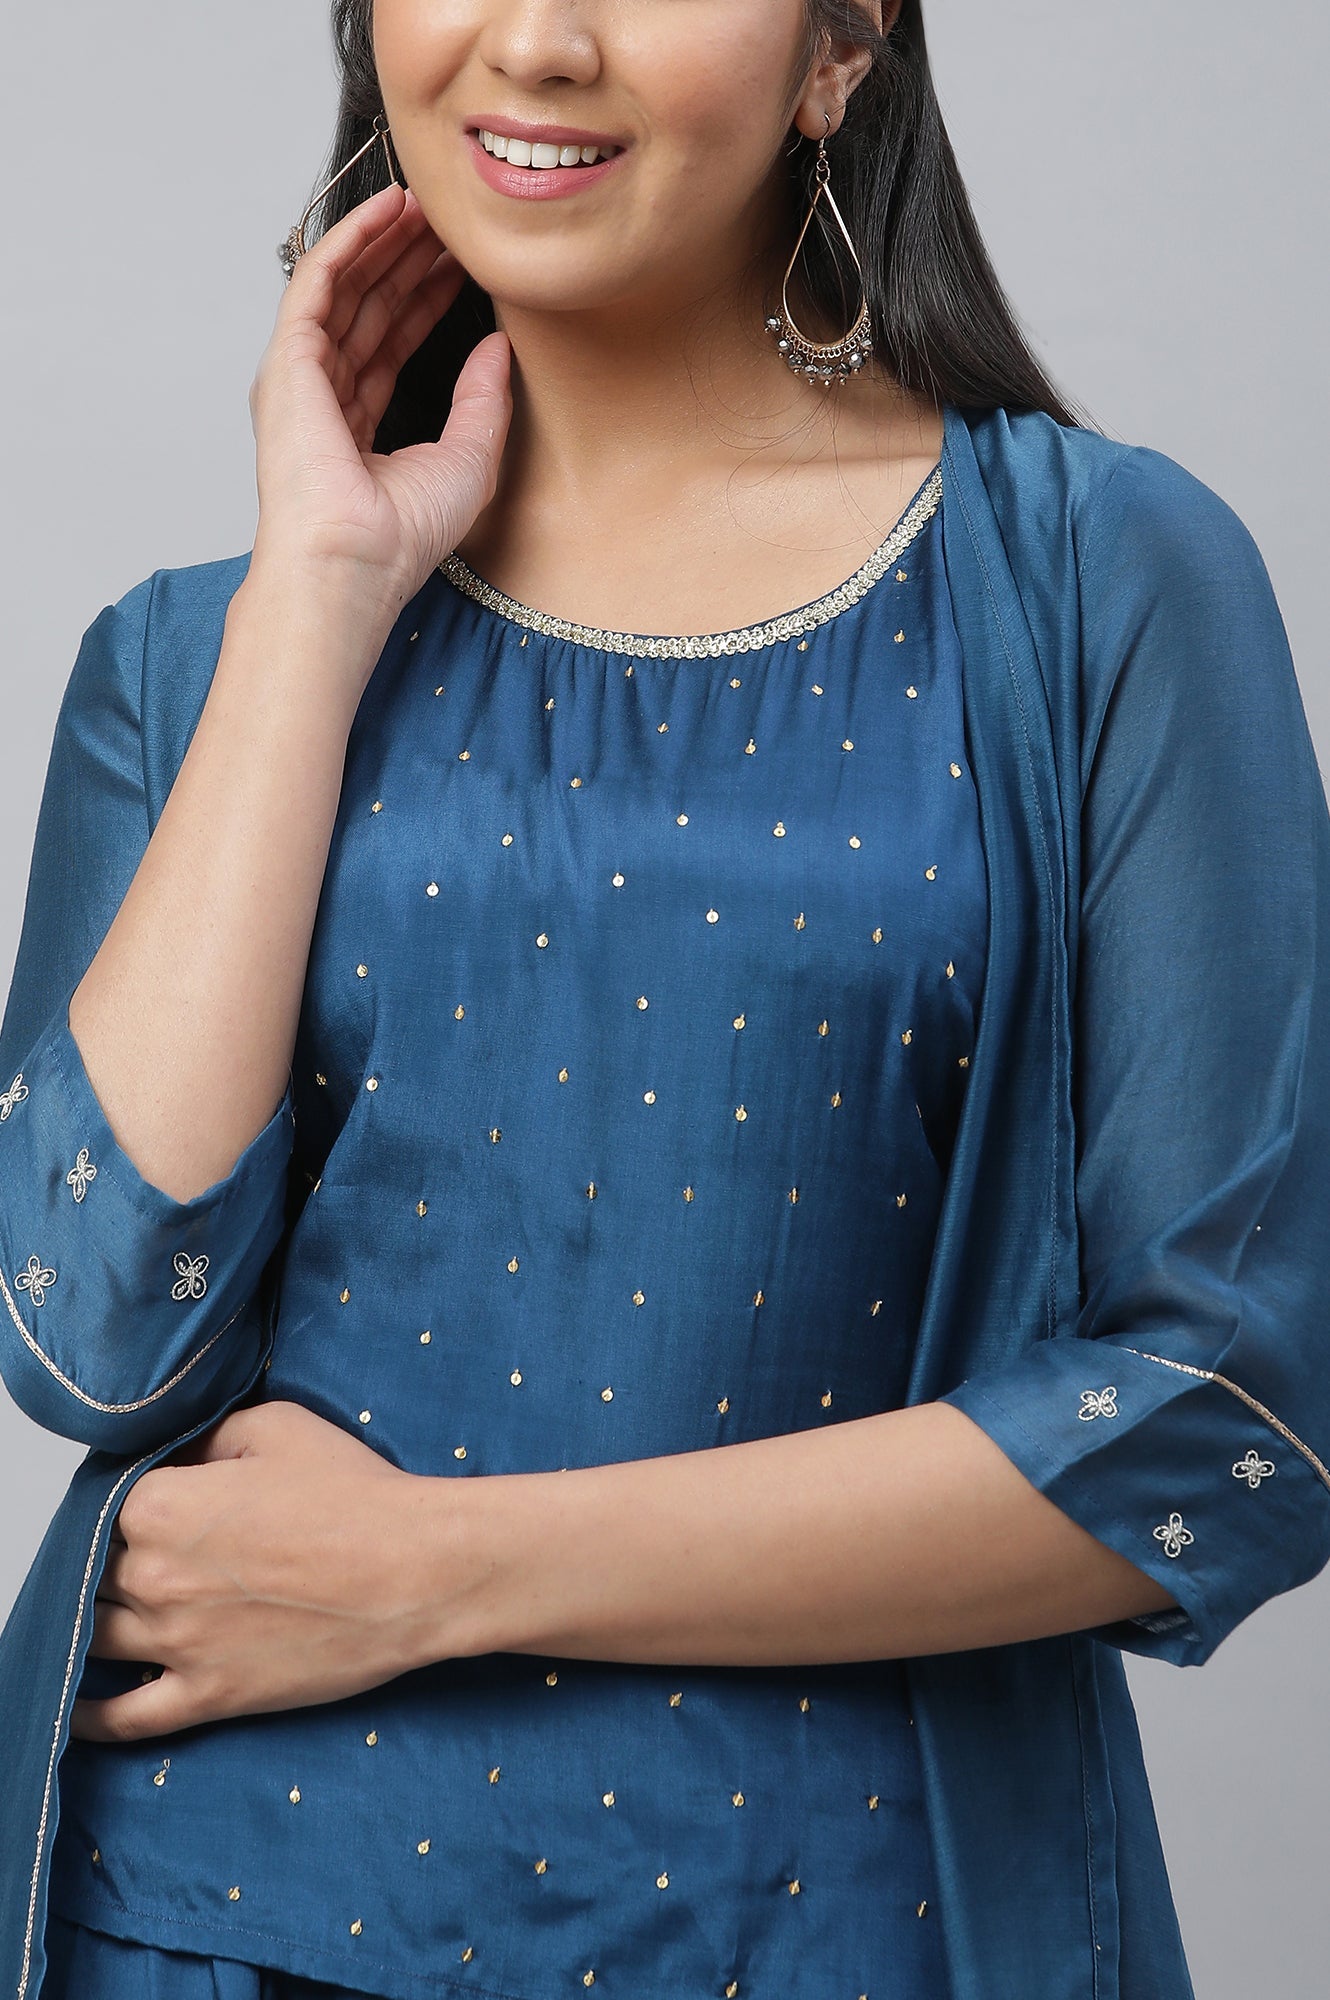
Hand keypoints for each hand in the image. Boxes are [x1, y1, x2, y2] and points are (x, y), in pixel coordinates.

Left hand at [68, 1400, 446, 1742]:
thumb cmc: (356, 1496)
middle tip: (149, 1550)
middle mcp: (153, 1576)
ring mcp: (176, 1643)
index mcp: (161, 1506)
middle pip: (92, 1570)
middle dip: (110, 1558)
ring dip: (92, 1621)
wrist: (414, 1571)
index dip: (127, 1498)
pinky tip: (78, 1706)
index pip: (103, 1502)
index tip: (150, 1498)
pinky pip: (126, 1716)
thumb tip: (179, 1457)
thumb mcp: (278, 1428)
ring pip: (94, 1636)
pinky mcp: (208, 1695)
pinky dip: (92, 1715)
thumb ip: (208, 1436)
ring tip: (105, 1612)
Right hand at [248, 179, 511, 640]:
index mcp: (357, 427)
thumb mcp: (469, 460)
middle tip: (446, 222)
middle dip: (405, 260)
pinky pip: (319, 280)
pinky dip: (351, 240)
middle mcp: (323, 397)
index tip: (461, 267)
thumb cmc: (399, 538)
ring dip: (381, 240)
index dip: (425, 299)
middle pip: (367, 308)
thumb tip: (498, 345)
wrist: (354, 563)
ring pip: (344, 287)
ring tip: (422, 203)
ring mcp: (300, 377)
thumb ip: (484, 400)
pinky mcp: (288, 360)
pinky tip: (386, 210)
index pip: (391, 344)